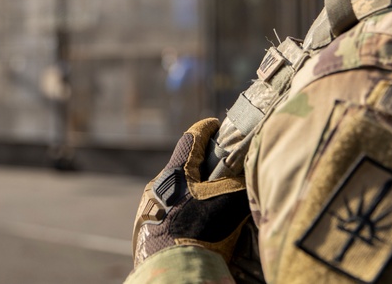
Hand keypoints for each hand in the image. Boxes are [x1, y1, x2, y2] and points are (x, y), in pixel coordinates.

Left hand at [131, 118, 251, 266]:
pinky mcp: (145, 227)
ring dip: (190, 188)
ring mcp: (148, 206)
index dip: (205, 129)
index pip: (191, 139)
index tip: (215, 124)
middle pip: (181, 165)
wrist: (173, 271)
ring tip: (208, 198)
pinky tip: (193, 220)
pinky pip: (166, 208)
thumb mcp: (227, 203)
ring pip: (173, 189)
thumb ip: (238, 181)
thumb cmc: (199, 233)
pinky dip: (181, 207)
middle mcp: (156, 184)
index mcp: (175, 172)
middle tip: (219, 166)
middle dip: (199, 163)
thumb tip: (246, 168)